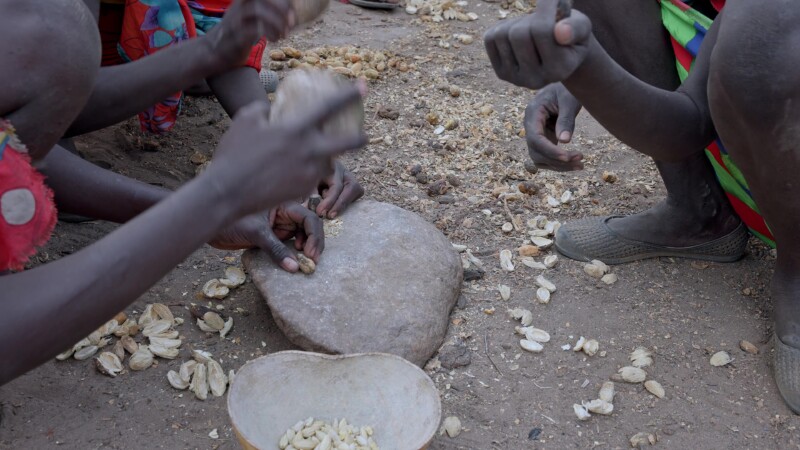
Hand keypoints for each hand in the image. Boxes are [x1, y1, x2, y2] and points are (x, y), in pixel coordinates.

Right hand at [206, 0, 295, 67]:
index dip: (282, 1)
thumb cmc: (240, 31)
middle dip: (282, 8)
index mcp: (244, 1)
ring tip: (284, 34)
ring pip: (258, 12)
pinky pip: (254, 30)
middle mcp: (239, 6)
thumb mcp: (251, 15)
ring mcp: (236, 19)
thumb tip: (290, 11)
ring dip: (277, 23)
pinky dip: (269, 34)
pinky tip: (274, 40)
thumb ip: (266, 9)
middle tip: (292, 22)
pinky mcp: (236, 35)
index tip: (292, 12)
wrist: (217, 50)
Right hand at [207, 86, 366, 217]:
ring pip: (327, 163)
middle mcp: (310, 152)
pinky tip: (287, 173)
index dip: (349, 95)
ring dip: (323, 158)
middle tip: (365, 136)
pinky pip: (311, 178)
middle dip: (360, 139)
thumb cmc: (233, 153)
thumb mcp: (246, 119)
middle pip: (348, 144)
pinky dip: (305, 173)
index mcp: (297, 129)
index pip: (330, 107)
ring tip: (306, 156)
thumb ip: (264, 109)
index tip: (363, 87)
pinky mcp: (304, 191)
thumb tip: (273, 108)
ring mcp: (309, 174)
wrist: (227, 192)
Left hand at [209, 203, 323, 271]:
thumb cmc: (231, 221)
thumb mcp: (256, 233)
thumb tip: (295, 267)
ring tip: (304, 261)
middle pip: (310, 227)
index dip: (313, 235)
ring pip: (302, 236)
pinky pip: (289, 244)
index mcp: (283, 204)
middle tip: (312, 261)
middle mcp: (285, 214)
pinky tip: (294, 261)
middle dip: (314, 243)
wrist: (211, 227)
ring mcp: (279, 225)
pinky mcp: (273, 236)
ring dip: (306, 248)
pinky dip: (294, 253)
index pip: (308, 218)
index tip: (309, 253)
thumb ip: (276, 249)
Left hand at [483, 0, 591, 89]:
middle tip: (542, 22)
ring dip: (516, 23)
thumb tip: (560, 32)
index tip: (553, 0)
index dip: (545, 6)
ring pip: (502, 35)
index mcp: (560, 70)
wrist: (557, 53)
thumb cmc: (570, 35)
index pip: (541, 30)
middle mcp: (536, 80)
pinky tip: (517, 37)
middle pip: (518, 34)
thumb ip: (576, 27)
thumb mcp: (582, 27)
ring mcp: (516, 79)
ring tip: (531, 30)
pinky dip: (503, 28)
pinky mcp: (501, 73)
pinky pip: (490, 39)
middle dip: (529, 19)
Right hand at [524, 83, 583, 170]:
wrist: (565, 85)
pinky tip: (574, 163)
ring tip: (580, 164)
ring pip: (540, 158)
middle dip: (557, 160)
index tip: (567, 157)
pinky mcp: (543, 139)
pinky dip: (559, 163)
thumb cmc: (568, 88)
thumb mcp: (570, 100)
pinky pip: (546, 157)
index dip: (549, 150)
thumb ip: (566, 119)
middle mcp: (530, 125)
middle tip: (580, 160)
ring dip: (558, 165)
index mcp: (533, 112)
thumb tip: (564, 141)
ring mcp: (535, 133)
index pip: (535, 138)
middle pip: (536, 152)